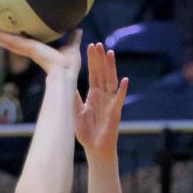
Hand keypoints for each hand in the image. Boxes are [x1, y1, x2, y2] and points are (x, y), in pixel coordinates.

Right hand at [0, 29, 81, 79]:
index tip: (12, 38)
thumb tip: (79, 29)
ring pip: (11, 43)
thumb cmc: (70, 64)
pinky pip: (13, 41)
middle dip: (5, 41)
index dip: (18, 42)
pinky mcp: (28, 49)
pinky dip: (3, 37)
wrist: (66, 72)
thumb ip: (73, 38)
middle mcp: (32, 51)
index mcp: (40, 52)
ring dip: (0, 38)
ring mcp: (29, 50)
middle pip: (15, 44)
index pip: (26, 45)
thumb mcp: (72, 46)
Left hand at [74, 43, 127, 160]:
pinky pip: (119, 100)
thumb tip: (67, 85)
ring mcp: (110, 103)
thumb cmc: (86, 132)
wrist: (95, 148)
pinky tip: (124, 80)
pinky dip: (122, 90)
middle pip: (102, 74)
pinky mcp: (115, 113)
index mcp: (93, 95)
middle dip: (100, 59)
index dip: (92, 61)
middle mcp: (103, 96)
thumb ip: (73, 99)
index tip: (90, 46)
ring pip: (111, 81)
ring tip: (110, 54)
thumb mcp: (76, 113)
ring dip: (111, 68)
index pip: (93, 74)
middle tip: (98, 44)